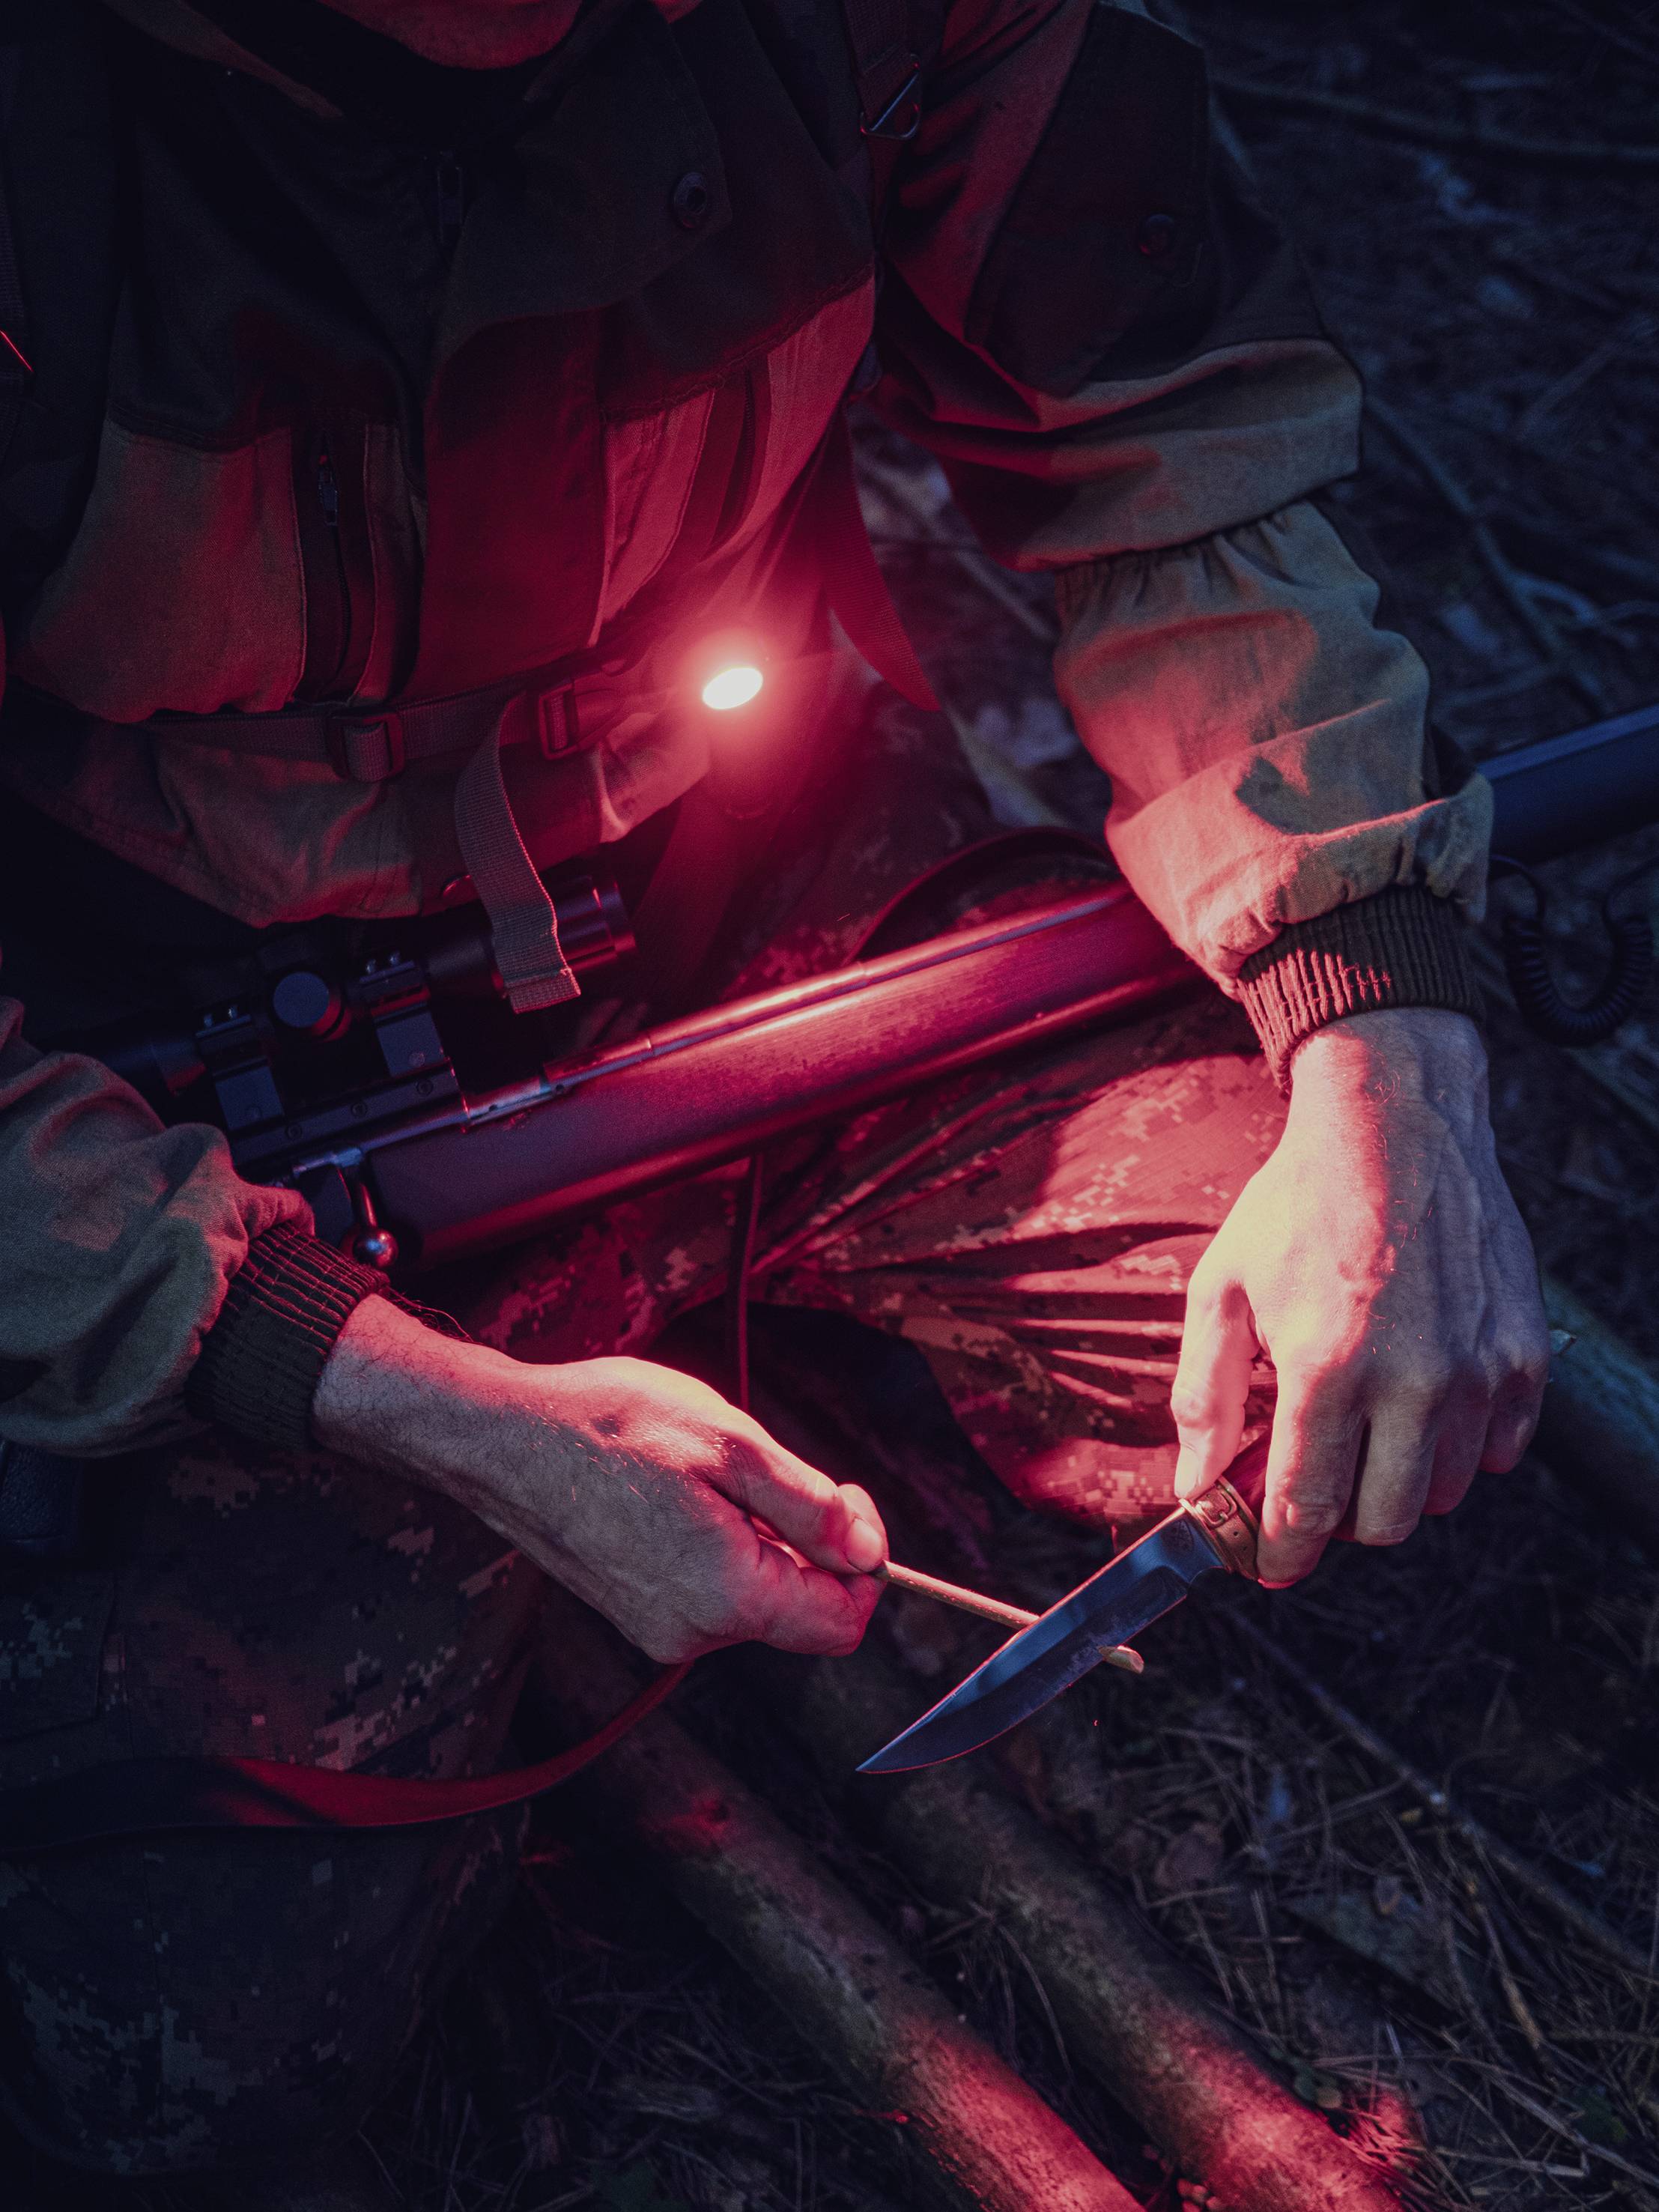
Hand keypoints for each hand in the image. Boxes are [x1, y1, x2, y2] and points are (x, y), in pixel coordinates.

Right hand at [313, 1297, 886, 1661]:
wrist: (506, 1436)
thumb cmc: (610, 1426)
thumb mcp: (733, 1445)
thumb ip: (810, 1507)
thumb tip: (868, 1551)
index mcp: (727, 1595)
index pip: (841, 1621)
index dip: (863, 1560)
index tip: (841, 1498)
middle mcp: (693, 1632)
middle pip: (799, 1609)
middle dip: (805, 1541)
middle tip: (763, 1469)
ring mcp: (659, 1628)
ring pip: (755, 1596)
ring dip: (758, 1538)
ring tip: (705, 1475)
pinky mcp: (636, 1611)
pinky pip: (712, 1591)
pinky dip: (720, 1545)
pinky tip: (679, 1494)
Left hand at [1170, 1008, 1549, 1584]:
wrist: (1396, 1126)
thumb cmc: (1299, 1204)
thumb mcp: (1222, 1287)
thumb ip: (1205, 1394)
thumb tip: (1193, 1482)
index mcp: (1327, 1366)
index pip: (1308, 1505)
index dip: (1284, 1551)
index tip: (1271, 1565)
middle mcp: (1412, 1380)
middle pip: (1383, 1520)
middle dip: (1339, 1520)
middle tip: (1315, 1484)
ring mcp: (1477, 1371)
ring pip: (1441, 1495)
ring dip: (1397, 1483)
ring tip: (1364, 1428)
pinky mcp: (1522, 1357)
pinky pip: (1495, 1454)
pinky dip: (1457, 1450)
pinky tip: (1419, 1404)